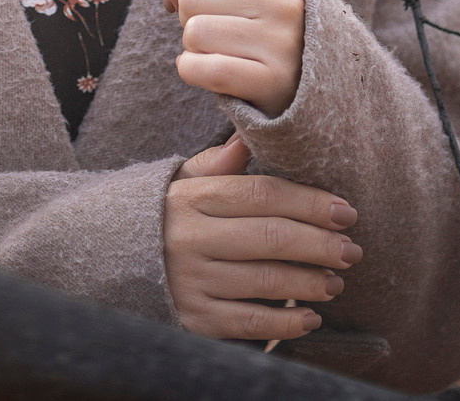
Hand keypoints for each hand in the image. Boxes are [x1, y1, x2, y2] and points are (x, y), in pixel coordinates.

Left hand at [163, 0, 304, 116]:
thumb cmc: (269, 22)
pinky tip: (209, 70)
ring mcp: (282, 43)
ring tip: (219, 47)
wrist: (311, 85)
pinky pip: (201, 69)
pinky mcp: (271, 82)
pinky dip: (192, 70)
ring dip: (192, 45)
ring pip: (194, 32)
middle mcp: (286, 1)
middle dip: (188, 14)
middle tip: (213, 25)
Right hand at [164, 133, 361, 340]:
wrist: (107, 262)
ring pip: (266, 282)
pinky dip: (286, 323)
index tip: (346, 212)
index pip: (262, 194)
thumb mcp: (182, 183)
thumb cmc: (163, 218)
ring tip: (336, 282)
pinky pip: (250, 323)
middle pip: (271, 237)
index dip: (310, 202)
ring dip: (311, 283)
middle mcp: (190, 238)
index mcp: (192, 198)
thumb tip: (249, 135)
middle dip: (321, 244)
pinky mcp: (194, 318)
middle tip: (353, 251)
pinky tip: (310, 317)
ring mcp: (191, 280)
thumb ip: (219, 164)